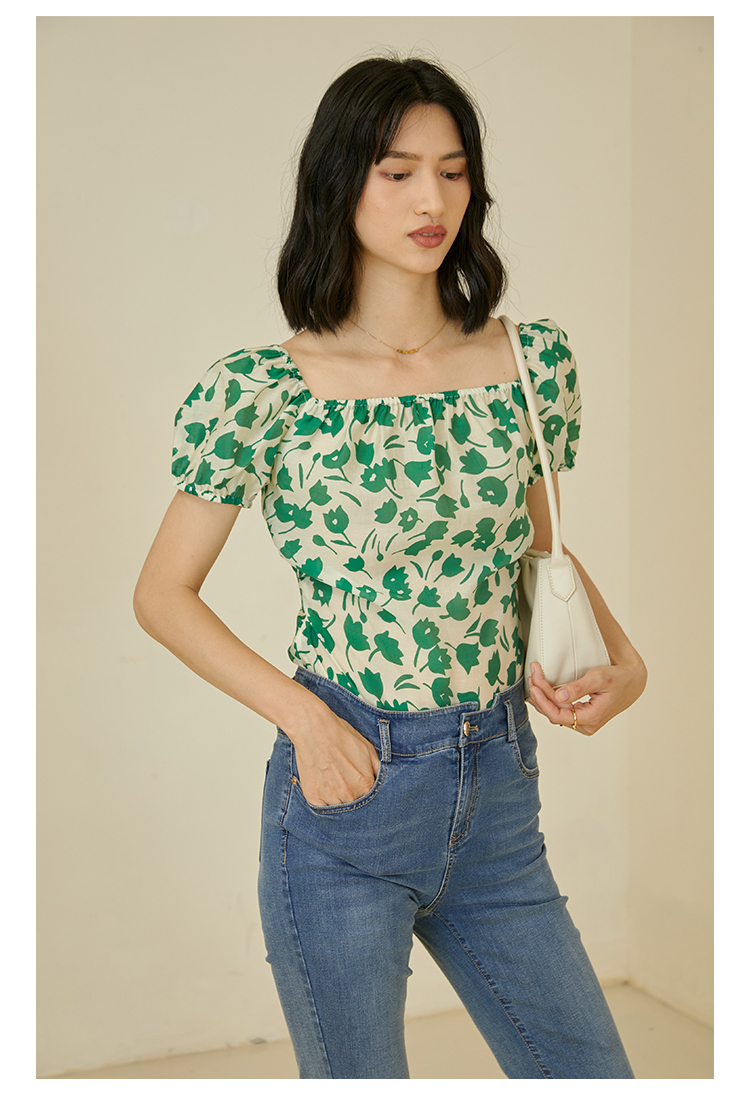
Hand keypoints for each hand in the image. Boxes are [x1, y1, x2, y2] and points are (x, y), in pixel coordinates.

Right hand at [286, 706, 379, 806]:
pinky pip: (322, 809)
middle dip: (354, 798)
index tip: (362, 789)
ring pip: (339, 810)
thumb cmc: (341, 736)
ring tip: (335, 783)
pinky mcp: (314, 797)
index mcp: (365, 785)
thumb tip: (383, 784)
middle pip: (355, 807)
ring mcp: (330, 797)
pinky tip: (324, 786)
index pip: (372, 802)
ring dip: (339, 801)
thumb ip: (379, 770)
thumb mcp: (368, 749)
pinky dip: (324, 801)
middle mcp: (349, 795)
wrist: (315, 730)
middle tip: (346, 784)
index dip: (368, 796)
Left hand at [526, 659, 645, 735]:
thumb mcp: (599, 679)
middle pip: (554, 713)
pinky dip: (549, 700)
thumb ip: (579, 688)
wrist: (631, 683)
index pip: (558, 715)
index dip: (543, 701)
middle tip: (532, 674)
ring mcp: (583, 723)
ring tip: (533, 680)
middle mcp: (586, 725)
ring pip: (555, 713)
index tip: (534, 685)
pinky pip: (560, 711)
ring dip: (542, 697)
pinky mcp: (581, 717)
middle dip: (540, 694)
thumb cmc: (618, 679)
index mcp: (591, 718)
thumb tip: (559, 696)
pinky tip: (540, 691)